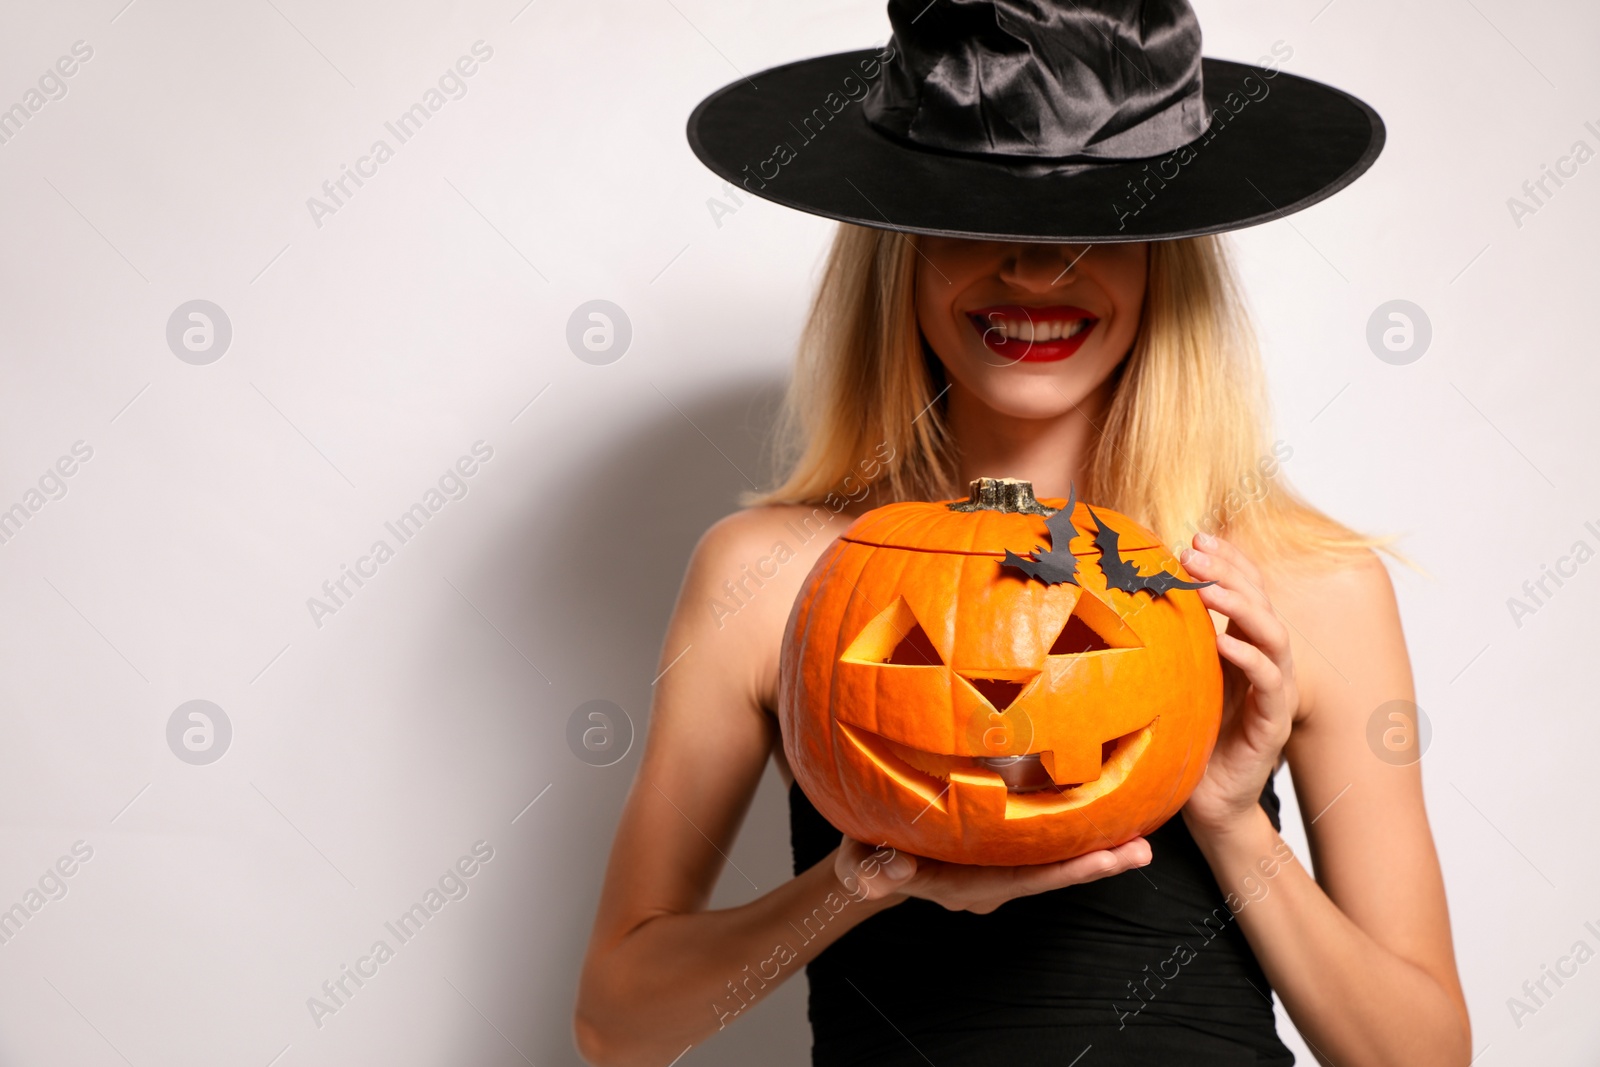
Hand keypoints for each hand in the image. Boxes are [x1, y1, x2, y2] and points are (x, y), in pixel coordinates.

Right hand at [833, 833, 1150, 914]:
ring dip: (1095, 849)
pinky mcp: (1001, 847)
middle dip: (1094, 864)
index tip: (1098, 862)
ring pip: (1051, 862)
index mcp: (966, 885)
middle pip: (1048, 875)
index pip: (1019, 881)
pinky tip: (1106, 812)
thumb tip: (894, 866)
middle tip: (1141, 851)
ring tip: (1141, 839)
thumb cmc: (865, 859)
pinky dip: (1073, 831)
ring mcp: (998, 867)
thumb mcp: (860, 864)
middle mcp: (991, 882)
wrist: (871, 861)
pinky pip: (1041, 843)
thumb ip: (872, 870)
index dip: (1059, 872)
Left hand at [1177, 532, 1298, 836]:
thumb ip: (1170, 641)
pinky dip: (1248, 656)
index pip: (1246, 590)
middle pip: (1261, 601)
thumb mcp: (1176, 678)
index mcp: (1244, 647)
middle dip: (1229, 571)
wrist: (1206, 802)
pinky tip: (1221, 640)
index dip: (1227, 560)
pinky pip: (1270, 681)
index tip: (1195, 536)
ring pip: (1273, 634)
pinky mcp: (1275, 723)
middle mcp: (1266, 663)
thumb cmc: (1190, 737)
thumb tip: (1126, 598)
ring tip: (1207, 586)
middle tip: (1193, 551)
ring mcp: (1275, 692)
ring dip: (1240, 604)